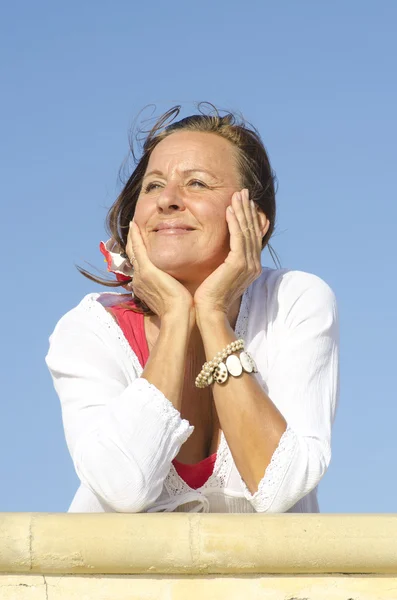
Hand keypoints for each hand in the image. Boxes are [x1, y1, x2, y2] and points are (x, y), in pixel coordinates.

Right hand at [126, 221, 194, 324]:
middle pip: (133, 256)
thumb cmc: (181, 309)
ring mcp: (141, 274)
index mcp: (143, 286)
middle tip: (133, 229)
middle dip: (132, 242)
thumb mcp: (172, 295)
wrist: (179, 315)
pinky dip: (135, 236)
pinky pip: (138, 248)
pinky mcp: (147, 270)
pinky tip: (134, 224)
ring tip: (133, 225)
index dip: (138, 253)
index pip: (139, 265)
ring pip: (133, 250)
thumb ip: (171, 286)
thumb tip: (177, 282)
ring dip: (132, 236)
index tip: (139, 243)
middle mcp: (138, 279)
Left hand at [194, 189, 268, 320]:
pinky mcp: (238, 264)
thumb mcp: (221, 274)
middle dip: (248, 209)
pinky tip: (229, 210)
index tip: (245, 202)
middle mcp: (254, 265)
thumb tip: (223, 253)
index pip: (253, 237)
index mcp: (252, 267)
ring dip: (242, 211)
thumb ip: (226, 262)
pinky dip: (235, 222)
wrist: (209, 311)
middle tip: (243, 192)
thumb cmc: (210, 296)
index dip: (250, 218)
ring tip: (237, 195)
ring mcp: (248, 265)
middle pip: (252, 230)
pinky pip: (238, 238)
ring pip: (247, 231)